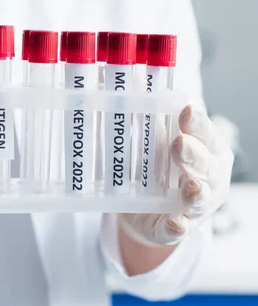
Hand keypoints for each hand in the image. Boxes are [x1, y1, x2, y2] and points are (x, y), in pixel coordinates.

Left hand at [119, 104, 232, 245]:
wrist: (140, 208)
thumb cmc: (153, 164)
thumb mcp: (146, 136)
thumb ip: (131, 110)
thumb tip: (99, 75)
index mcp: (204, 149)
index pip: (205, 133)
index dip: (197, 123)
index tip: (184, 110)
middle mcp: (206, 177)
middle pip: (205, 165)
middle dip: (194, 155)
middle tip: (178, 144)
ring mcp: (193, 206)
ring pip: (199, 199)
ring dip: (194, 192)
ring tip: (190, 187)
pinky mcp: (171, 228)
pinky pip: (176, 230)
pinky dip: (176, 227)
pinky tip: (175, 222)